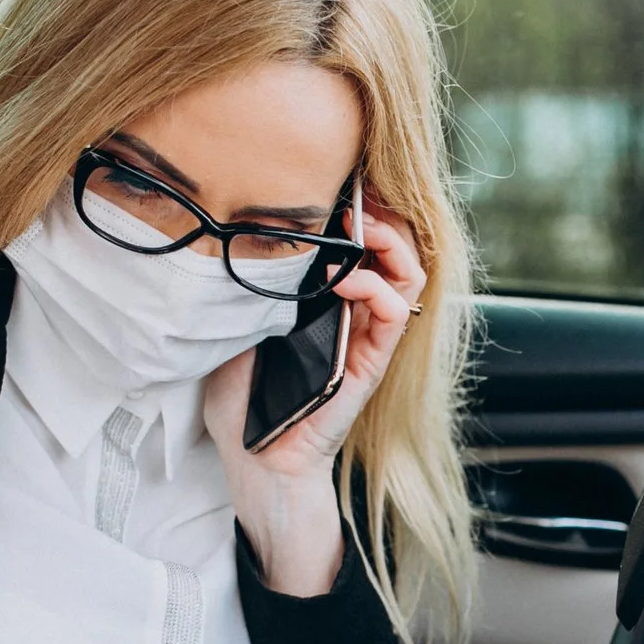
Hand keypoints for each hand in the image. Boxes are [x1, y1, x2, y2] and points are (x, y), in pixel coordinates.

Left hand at [205, 196, 428, 595]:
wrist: (253, 460)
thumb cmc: (242, 399)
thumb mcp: (235, 324)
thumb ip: (252, 285)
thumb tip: (245, 233)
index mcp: (327, 299)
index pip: (362, 240)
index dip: (359, 205)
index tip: (335, 183)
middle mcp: (355, 313)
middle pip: (396, 245)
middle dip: (381, 212)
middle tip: (351, 198)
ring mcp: (367, 337)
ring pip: (408, 272)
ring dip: (388, 241)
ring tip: (358, 229)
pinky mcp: (370, 363)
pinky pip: (394, 314)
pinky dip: (376, 287)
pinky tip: (345, 280)